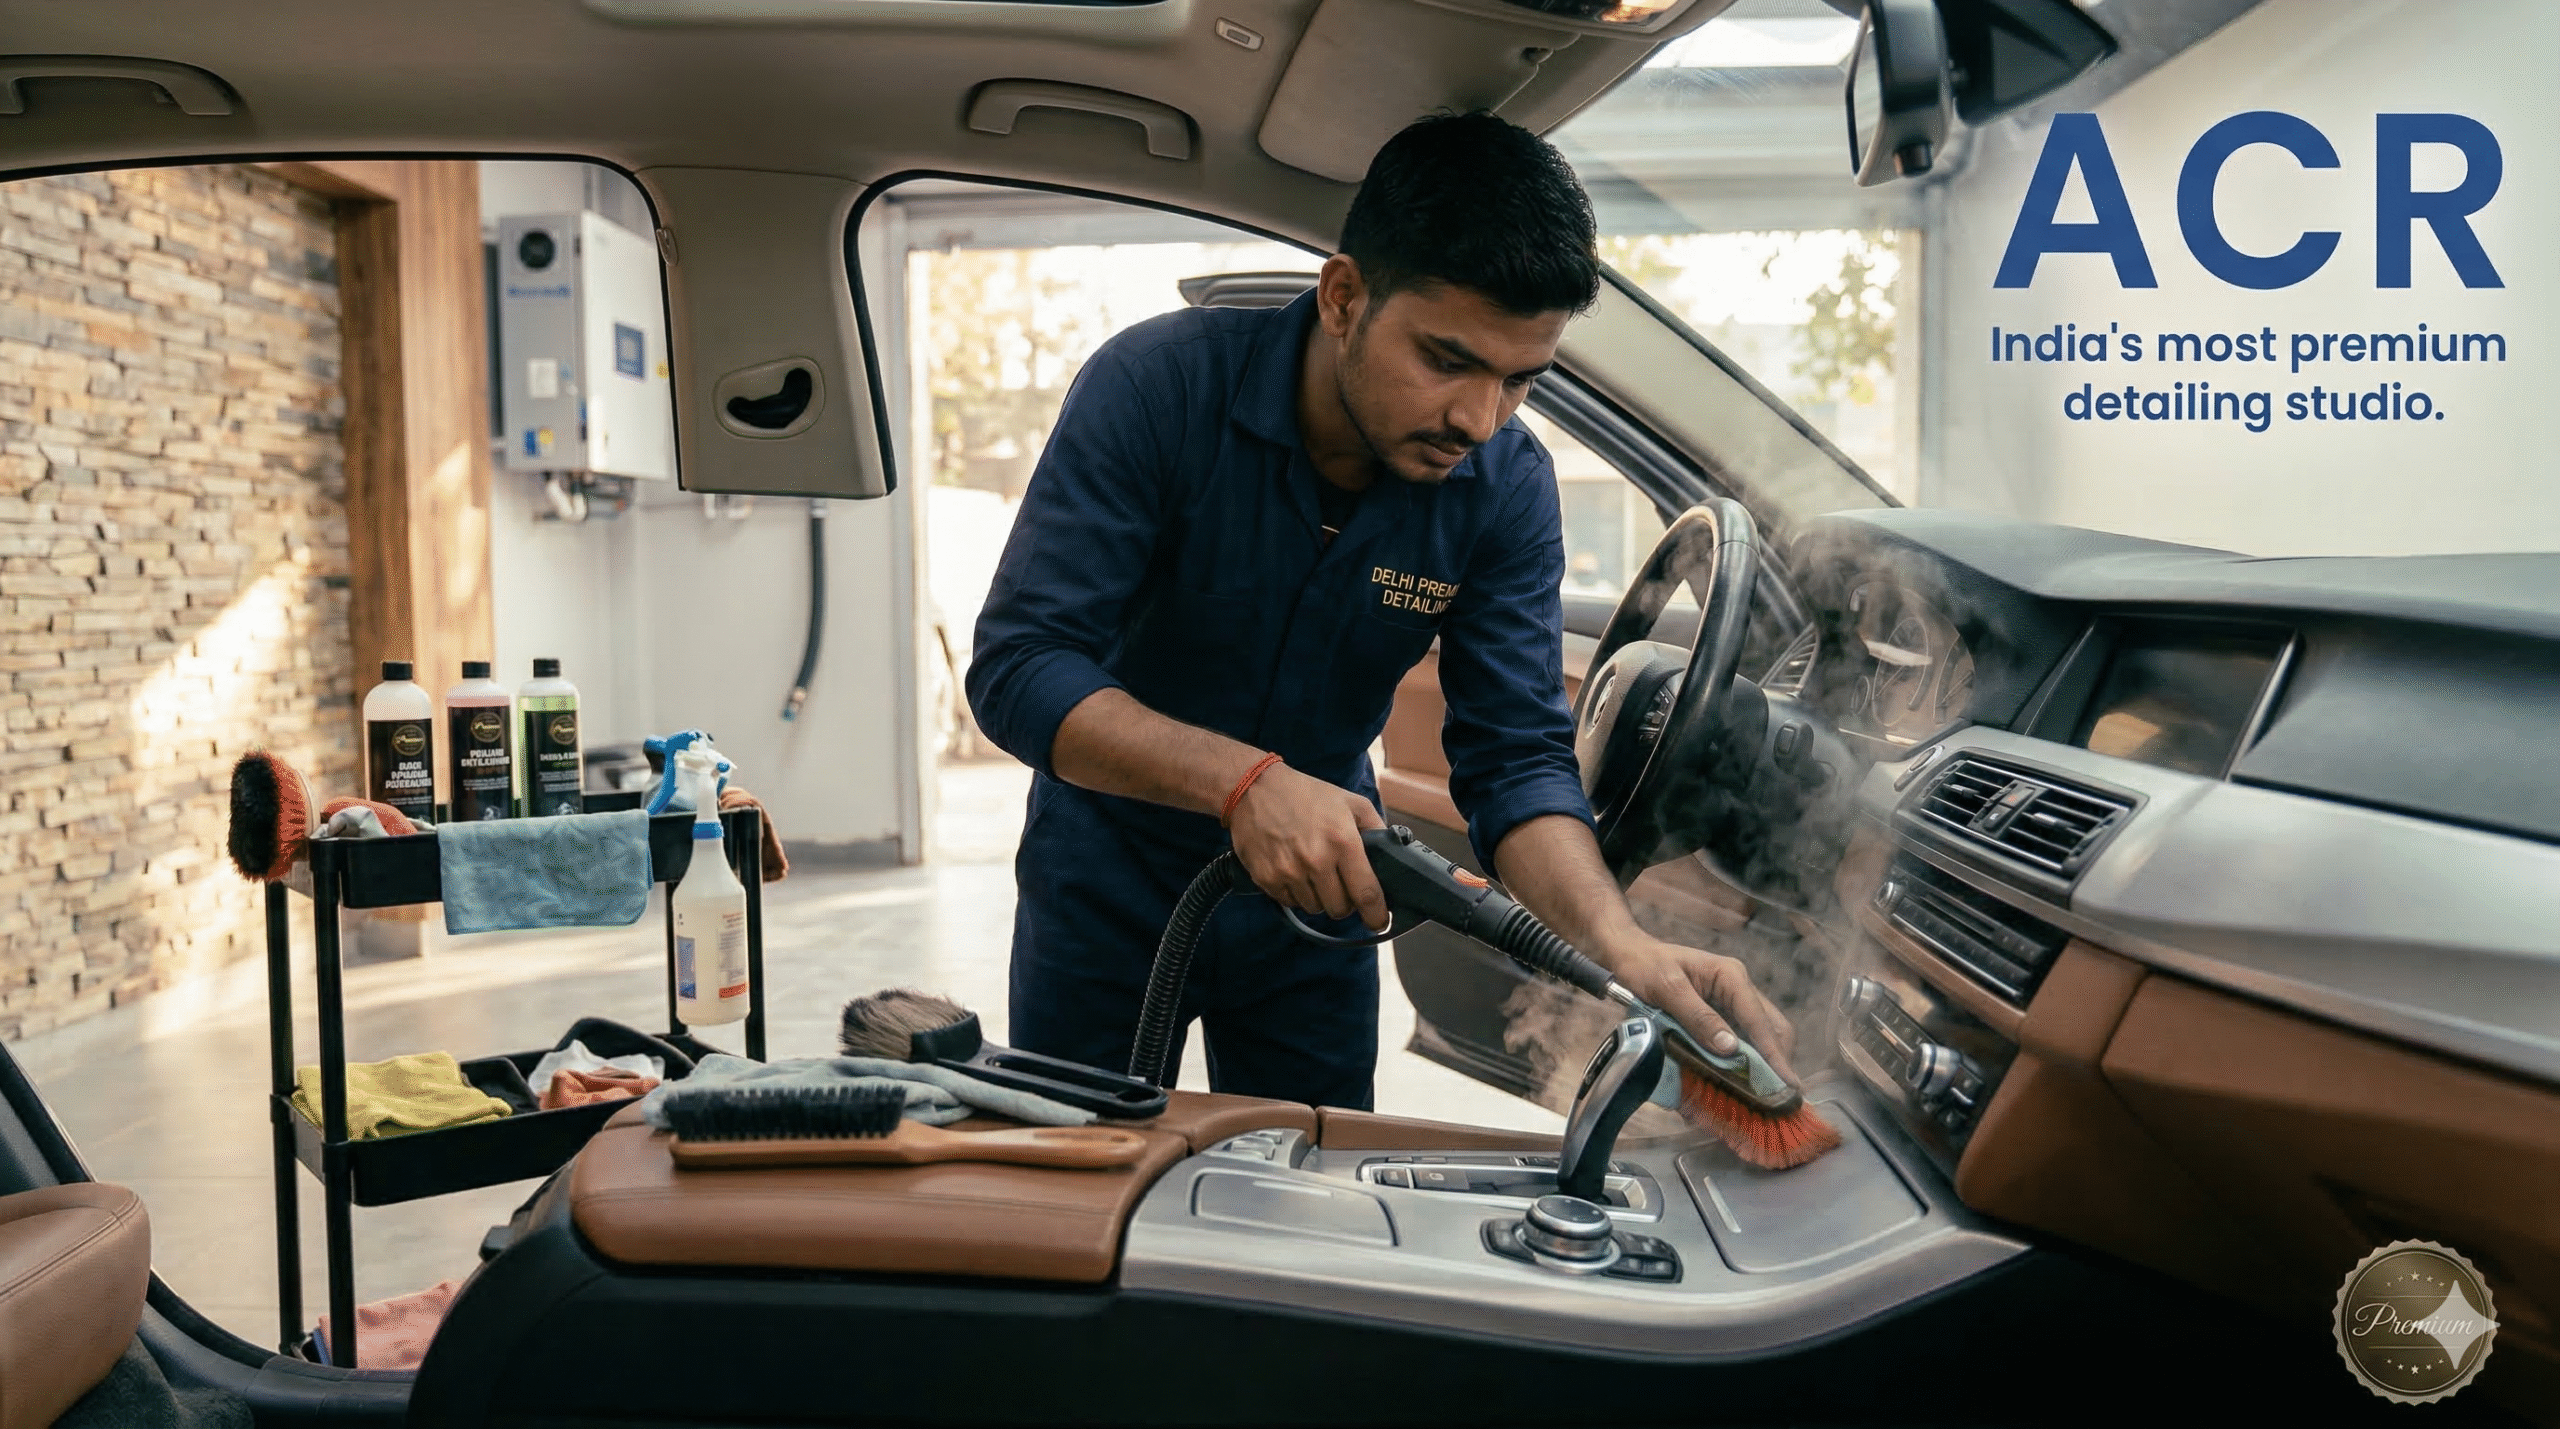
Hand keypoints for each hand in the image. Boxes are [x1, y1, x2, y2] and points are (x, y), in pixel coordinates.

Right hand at [1227, 765, 1388, 929]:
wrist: (1254, 788)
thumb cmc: (1305, 794)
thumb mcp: (1349, 801)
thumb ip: (1375, 827)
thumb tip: (1391, 852)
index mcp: (1343, 841)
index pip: (1366, 893)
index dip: (1376, 914)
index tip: (1378, 921)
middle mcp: (1317, 860)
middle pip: (1339, 908)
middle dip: (1344, 903)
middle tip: (1340, 886)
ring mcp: (1289, 872)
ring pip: (1314, 908)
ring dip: (1319, 898)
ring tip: (1314, 875)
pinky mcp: (1266, 878)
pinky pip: (1289, 902)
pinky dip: (1295, 894)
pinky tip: (1294, 873)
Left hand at [1602, 935, 1798, 1083]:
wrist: (1629, 956)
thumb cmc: (1646, 966)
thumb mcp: (1667, 989)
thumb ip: (1698, 1016)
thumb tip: (1731, 1048)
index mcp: (1731, 977)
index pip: (1760, 1020)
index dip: (1774, 1054)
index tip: (1787, 1083)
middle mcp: (1739, 990)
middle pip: (1771, 1029)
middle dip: (1775, 1062)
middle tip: (1776, 1098)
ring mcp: (1731, 1004)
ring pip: (1760, 1037)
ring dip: (1760, 1065)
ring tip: (1758, 1096)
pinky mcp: (1721, 1016)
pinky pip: (1740, 1041)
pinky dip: (1740, 1062)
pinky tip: (1735, 1082)